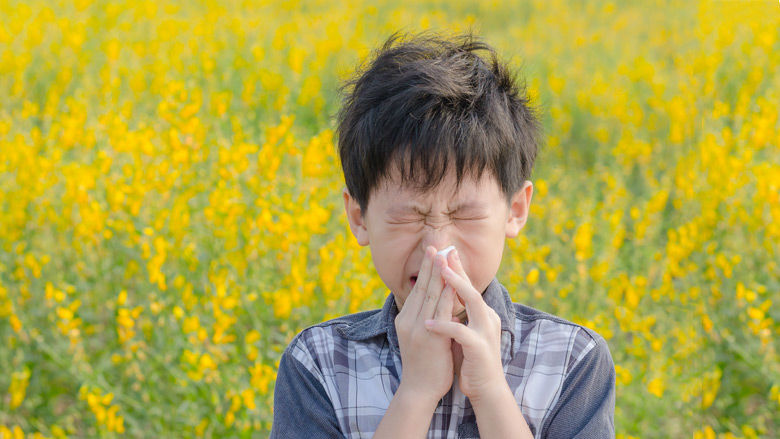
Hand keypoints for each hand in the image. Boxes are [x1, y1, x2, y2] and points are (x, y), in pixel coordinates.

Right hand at [394, 245, 456, 404]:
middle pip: (421, 286)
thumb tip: (434, 302)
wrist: (419, 390)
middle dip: (430, 264)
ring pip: (430, 294)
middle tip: (436, 243)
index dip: (426, 269)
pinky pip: (440, 310)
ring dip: (439, 272)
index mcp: (405, 318)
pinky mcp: (429, 336)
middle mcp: (409, 319)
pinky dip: (446, 294)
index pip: (417, 288)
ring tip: (444, 254)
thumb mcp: (418, 336)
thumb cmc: (423, 365)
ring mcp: (417, 327)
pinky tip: (453, 281)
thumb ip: (424, 318)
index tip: (433, 251)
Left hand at [423, 248, 504, 402]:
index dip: (456, 269)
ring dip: (456, 286)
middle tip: (444, 251)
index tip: (443, 252)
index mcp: (482, 314)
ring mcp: (485, 332)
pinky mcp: (479, 348)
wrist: (485, 388)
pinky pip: (460, 333)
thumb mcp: (464, 332)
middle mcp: (487, 319)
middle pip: (472, 288)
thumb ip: (457, 315)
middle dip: (458, 269)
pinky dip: (443, 327)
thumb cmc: (471, 360)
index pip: (468, 287)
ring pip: (473, 302)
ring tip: (440, 273)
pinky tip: (428, 324)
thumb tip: (442, 297)